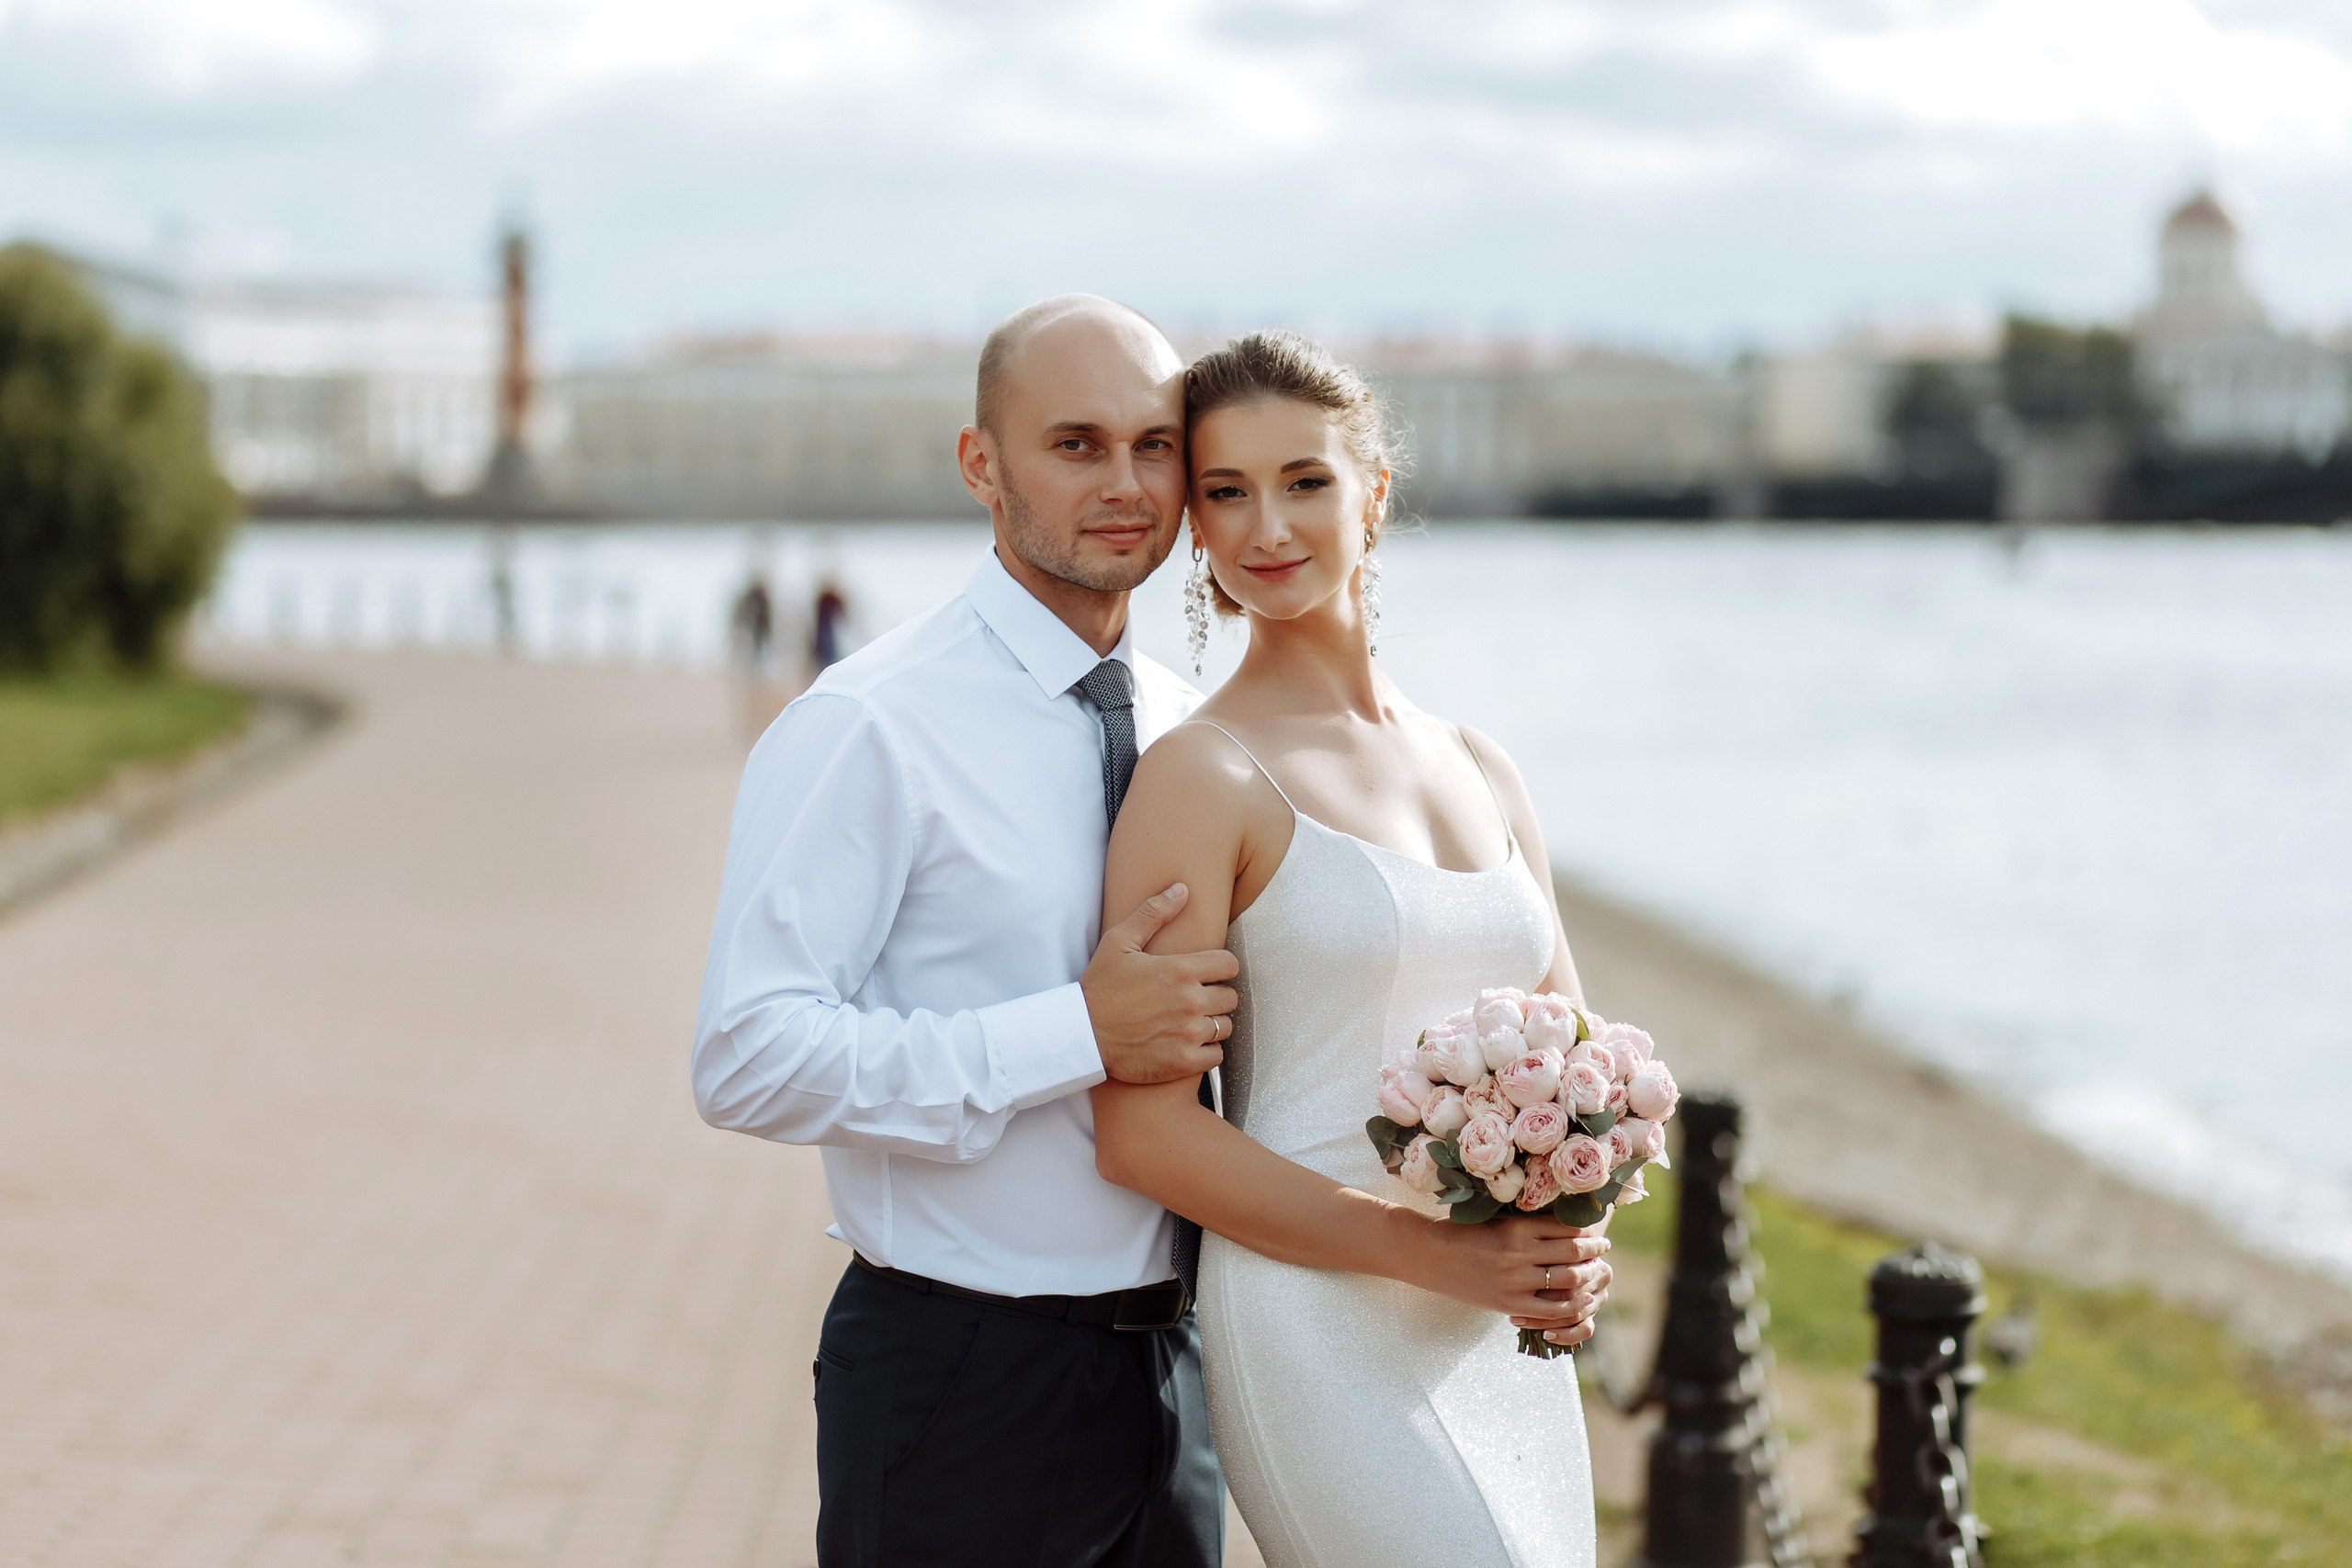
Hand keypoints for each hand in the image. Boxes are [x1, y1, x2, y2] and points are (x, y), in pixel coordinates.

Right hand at [1082, 883, 1239, 1084]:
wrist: (1080, 1035)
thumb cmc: (1099, 987)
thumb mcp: (1120, 942)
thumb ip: (1153, 912)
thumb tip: (1182, 889)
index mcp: (1180, 970)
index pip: (1230, 965)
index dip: (1221, 967)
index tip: (1208, 973)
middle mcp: (1190, 1001)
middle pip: (1230, 997)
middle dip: (1216, 995)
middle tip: (1195, 998)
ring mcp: (1188, 1033)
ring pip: (1225, 1026)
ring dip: (1212, 1023)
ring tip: (1191, 1021)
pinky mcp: (1183, 1061)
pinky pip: (1216, 1055)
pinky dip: (1206, 1051)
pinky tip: (1187, 1043)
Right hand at [1410, 1215, 1611, 1345]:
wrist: (1428, 1254)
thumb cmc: (1461, 1232)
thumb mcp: (1496, 1221)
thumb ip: (1527, 1227)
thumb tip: (1564, 1229)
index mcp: (1518, 1226)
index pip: (1567, 1228)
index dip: (1587, 1231)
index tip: (1594, 1232)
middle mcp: (1520, 1252)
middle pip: (1574, 1252)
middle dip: (1594, 1251)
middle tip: (1603, 1249)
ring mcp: (1515, 1280)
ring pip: (1568, 1279)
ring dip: (1588, 1276)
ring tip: (1595, 1273)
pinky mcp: (1509, 1303)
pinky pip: (1551, 1309)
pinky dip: (1571, 1306)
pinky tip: (1582, 1301)